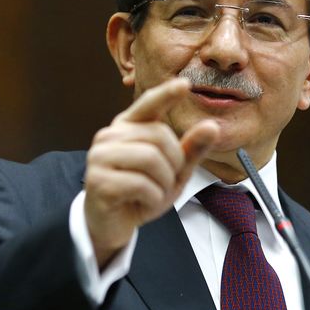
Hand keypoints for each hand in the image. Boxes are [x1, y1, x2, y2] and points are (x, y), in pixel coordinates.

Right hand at [84, 78, 219, 266]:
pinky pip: (140, 184)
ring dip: (163, 183)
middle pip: (160, 137)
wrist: (112, 225)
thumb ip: (191, 150)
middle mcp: (110, 135)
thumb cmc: (141, 193)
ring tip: (153, 194)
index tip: (185, 84)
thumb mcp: (173, 172)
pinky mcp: (97, 180)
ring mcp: (100, 156)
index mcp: (128, 127)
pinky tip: (142, 203)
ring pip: (151, 159)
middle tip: (164, 183)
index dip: (167, 94)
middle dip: (173, 164)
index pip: (149, 104)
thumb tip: (212, 126)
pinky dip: (151, 198)